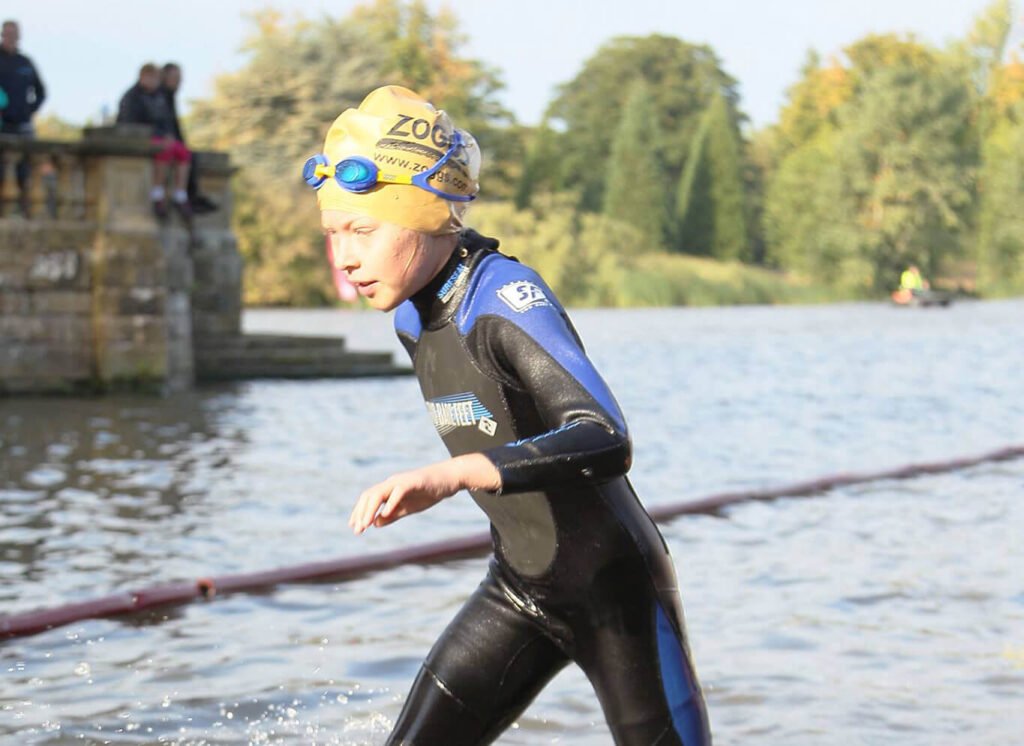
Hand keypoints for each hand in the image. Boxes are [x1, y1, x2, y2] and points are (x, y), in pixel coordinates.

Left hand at [348, 454, 500, 533]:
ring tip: (366, 524)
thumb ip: (392, 515)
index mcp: (389, 489)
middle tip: (358, 530)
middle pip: (370, 495)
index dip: (359, 512)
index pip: (369, 499)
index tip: (354, 527)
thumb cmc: (429, 493)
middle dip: (361, 513)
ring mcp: (402, 481)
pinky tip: (386, 513)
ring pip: (380, 493)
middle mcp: (392, 483)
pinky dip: (391, 502)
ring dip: (371, 509)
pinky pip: (399, 491)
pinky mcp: (414, 482)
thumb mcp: (408, 508)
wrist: (449, 479)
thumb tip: (375, 523)